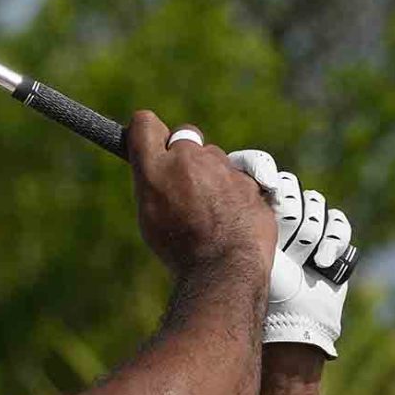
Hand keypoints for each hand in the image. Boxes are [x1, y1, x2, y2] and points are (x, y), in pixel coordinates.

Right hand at [126, 112, 277, 277]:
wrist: (225, 269)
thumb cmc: (181, 249)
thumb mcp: (149, 217)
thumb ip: (151, 182)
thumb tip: (155, 163)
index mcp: (156, 169)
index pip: (145, 124)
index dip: (146, 133)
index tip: (149, 144)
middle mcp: (189, 159)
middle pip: (184, 137)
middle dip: (182, 154)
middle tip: (182, 186)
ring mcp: (223, 167)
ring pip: (213, 158)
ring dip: (209, 174)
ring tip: (208, 211)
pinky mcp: (250, 179)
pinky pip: (237, 177)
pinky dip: (233, 191)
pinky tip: (229, 217)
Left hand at [248, 165, 352, 358]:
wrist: (284, 318)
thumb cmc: (252, 286)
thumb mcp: (237, 246)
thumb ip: (233, 212)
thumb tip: (244, 176)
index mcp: (248, 208)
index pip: (255, 165)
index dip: (260, 166)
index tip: (263, 183)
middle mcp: (276, 212)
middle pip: (290, 186)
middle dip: (287, 214)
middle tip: (281, 241)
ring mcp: (304, 225)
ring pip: (315, 204)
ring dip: (307, 235)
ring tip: (298, 260)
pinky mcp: (331, 239)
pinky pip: (338, 223)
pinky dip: (332, 242)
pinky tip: (319, 263)